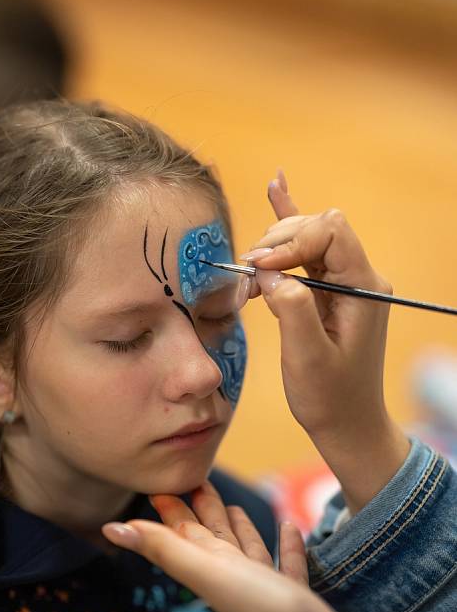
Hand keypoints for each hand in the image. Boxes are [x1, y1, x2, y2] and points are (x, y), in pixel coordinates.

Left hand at [102, 480, 373, 611]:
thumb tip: (111, 529)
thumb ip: (163, 548)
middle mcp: (233, 577)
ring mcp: (264, 590)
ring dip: (240, 527)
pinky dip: (287, 546)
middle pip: (213, 535)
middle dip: (203, 508)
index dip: (170, 509)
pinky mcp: (294, 599)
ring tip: (235, 504)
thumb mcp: (207, 573)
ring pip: (247, 550)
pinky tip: (290, 524)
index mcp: (210, 568)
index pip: (184, 532)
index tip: (159, 486)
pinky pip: (287, 566)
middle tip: (196, 479)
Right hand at [242, 171, 409, 513]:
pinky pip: (310, 248)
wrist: (347, 424)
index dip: (291, 241)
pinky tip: (277, 187)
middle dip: (280, 240)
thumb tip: (267, 270)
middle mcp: (358, 278)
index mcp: (363, 288)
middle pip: (318, 228)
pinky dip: (290, 222)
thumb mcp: (308, 357)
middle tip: (248, 271)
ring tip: (248, 265)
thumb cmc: (330, 398)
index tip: (260, 268)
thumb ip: (291, 307)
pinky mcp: (328, 290)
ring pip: (308, 238)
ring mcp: (345, 282)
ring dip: (276, 245)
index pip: (330, 233)